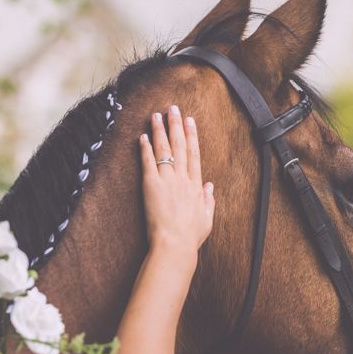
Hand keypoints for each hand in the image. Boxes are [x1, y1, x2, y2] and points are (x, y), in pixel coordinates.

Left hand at [139, 105, 214, 255]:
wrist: (175, 244)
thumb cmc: (190, 237)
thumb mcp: (207, 219)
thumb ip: (209, 200)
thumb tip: (210, 186)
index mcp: (196, 186)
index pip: (194, 155)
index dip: (192, 136)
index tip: (190, 121)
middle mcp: (182, 179)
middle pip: (180, 146)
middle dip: (176, 125)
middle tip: (173, 108)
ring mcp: (167, 181)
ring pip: (164, 149)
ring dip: (159, 130)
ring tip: (156, 115)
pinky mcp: (151, 185)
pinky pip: (148, 162)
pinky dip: (145, 148)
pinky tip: (142, 136)